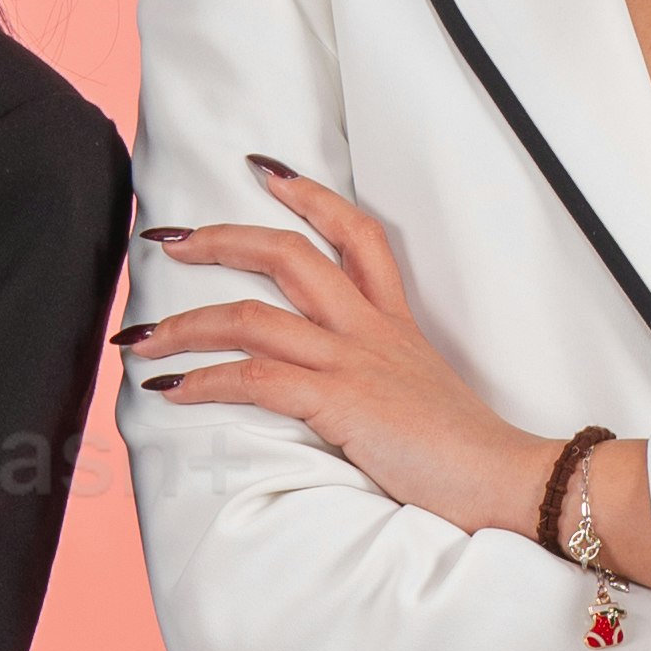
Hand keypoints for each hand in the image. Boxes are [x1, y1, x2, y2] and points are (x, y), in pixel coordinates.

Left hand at [125, 168, 572, 544]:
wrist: (510, 480)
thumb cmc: (470, 457)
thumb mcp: (422, 399)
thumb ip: (382, 382)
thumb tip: (344, 397)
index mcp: (394, 323)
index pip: (355, 233)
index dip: (308, 194)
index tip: (263, 170)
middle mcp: (370, 330)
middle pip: (288, 253)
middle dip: (220, 239)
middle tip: (170, 240)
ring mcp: (354, 363)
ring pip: (253, 317)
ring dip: (184, 324)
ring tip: (139, 340)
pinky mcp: (342, 404)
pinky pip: (255, 379)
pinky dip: (204, 381)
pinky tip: (170, 391)